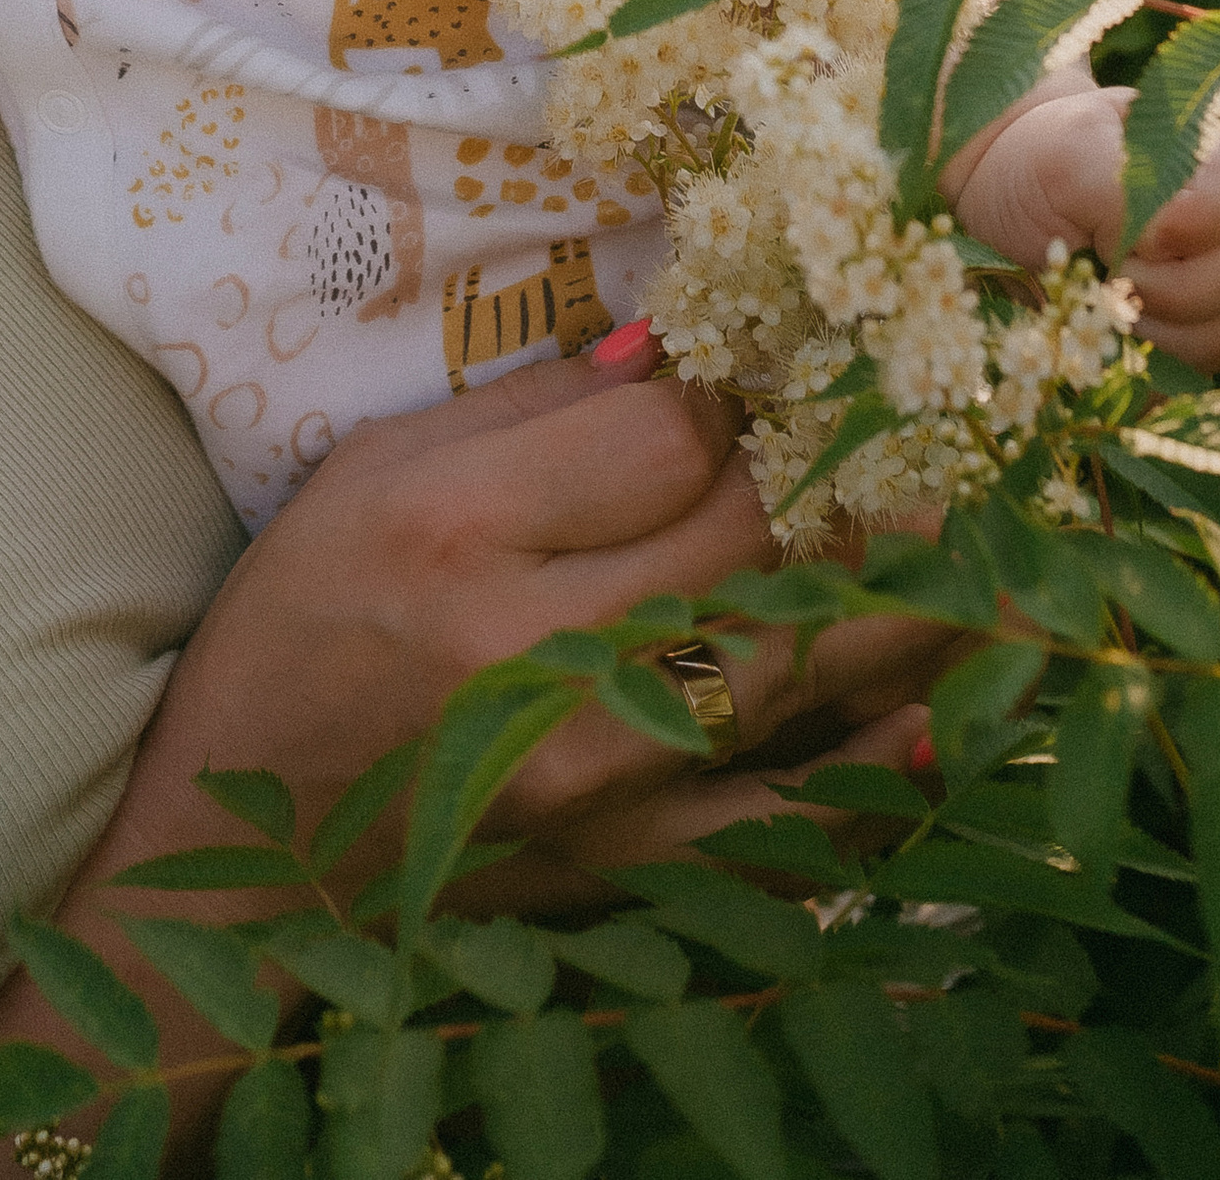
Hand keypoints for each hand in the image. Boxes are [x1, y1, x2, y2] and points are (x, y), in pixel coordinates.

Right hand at [0, 343, 953, 1153]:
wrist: (239, 856)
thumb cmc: (302, 629)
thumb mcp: (373, 475)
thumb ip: (531, 412)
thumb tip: (678, 353)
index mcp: (458, 536)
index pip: (671, 434)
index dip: (741, 382)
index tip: (771, 353)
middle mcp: (541, 657)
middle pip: (751, 529)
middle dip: (835, 457)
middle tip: (897, 409)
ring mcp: (604, 777)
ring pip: (805, 656)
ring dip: (909, 585)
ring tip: (981, 523)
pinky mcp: (638, 866)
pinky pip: (796, 820)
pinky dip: (879, 769)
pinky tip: (943, 712)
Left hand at [955, 86, 1219, 368]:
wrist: (996, 217)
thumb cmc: (1037, 171)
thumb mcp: (1065, 156)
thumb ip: (1123, 185)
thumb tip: (1172, 242)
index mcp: (1199, 159)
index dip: (1182, 220)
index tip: (1120, 233)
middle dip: (1167, 281)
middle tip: (1105, 269)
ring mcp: (1212, 288)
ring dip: (1160, 326)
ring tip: (1102, 300)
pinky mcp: (1190, 345)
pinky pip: (1203, 371)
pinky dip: (1154, 363)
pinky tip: (1112, 337)